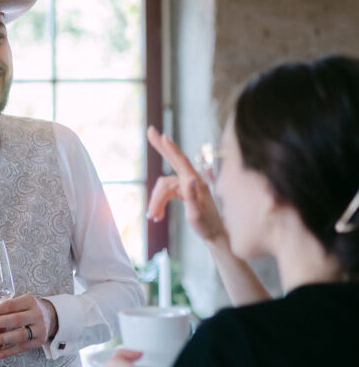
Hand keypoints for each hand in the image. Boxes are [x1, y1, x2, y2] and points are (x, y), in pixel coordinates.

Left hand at [0, 294, 55, 358]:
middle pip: (15, 319)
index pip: (10, 305)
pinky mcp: (40, 341)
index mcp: (29, 301)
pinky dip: (10, 351)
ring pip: (20, 335)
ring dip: (2, 339)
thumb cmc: (27, 309)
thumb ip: (4, 306)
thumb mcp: (20, 303)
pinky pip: (23, 348)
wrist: (50, 317)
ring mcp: (40, 328)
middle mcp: (37, 314)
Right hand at [147, 126, 225, 242]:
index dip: (171, 149)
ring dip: (155, 201)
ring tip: (152, 217)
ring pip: (164, 186)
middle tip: (150, 130)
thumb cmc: (207, 226)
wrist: (215, 235)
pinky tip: (156, 216)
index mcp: (196, 182)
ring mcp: (187, 185)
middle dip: (161, 147)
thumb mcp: (197, 214)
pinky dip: (159, 203)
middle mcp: (191, 180)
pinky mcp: (184, 192)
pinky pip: (167, 193)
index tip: (163, 136)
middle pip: (173, 160)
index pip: (181, 162)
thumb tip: (189, 178)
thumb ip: (192, 196)